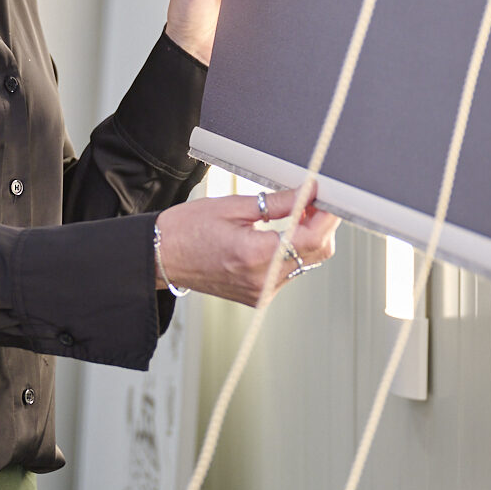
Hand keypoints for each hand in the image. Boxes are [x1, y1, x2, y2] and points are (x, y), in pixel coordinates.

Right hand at [155, 190, 337, 305]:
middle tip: (311, 203)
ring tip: (293, 216)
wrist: (162, 257)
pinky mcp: (258, 296)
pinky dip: (291, 253)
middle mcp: (262, 280)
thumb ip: (277, 202)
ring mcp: (261, 292)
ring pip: (306, 264)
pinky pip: (288, 273)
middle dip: (321, 226)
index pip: (311, 238)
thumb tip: (307, 192)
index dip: (327, 215)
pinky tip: (277, 236)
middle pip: (317, 254)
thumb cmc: (187, 229)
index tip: (328, 198)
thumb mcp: (233, 207)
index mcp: (254, 255)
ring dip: (307, 239)